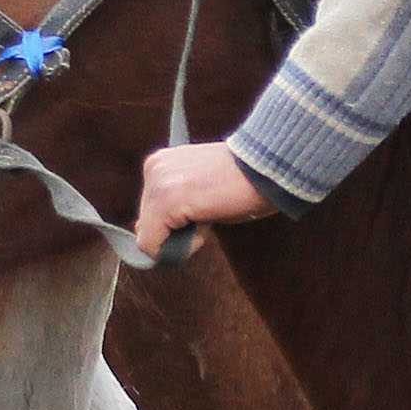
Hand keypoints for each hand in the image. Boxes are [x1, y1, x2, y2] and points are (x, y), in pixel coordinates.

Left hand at [129, 141, 277, 257]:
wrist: (267, 168)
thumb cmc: (242, 181)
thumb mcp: (198, 188)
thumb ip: (172, 205)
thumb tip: (143, 232)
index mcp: (160, 162)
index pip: (148, 210)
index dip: (175, 222)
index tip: (203, 209)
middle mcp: (154, 169)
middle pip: (145, 223)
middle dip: (176, 230)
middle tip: (210, 210)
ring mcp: (158, 184)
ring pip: (149, 237)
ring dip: (182, 237)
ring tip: (209, 213)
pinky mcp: (166, 202)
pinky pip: (153, 244)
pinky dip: (180, 247)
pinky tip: (206, 223)